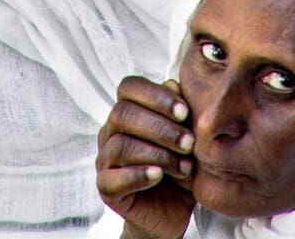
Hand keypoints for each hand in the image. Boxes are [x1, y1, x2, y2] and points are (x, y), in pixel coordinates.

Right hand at [96, 77, 195, 238]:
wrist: (171, 211)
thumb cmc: (178, 166)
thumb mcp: (185, 137)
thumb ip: (178, 111)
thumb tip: (172, 84)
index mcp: (128, 111)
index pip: (129, 87)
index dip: (155, 95)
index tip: (184, 112)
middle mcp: (111, 130)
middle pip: (123, 114)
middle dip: (160, 128)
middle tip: (189, 143)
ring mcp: (105, 159)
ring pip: (120, 145)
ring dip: (156, 154)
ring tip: (183, 167)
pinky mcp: (106, 187)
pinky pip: (113, 177)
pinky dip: (138, 174)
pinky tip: (159, 176)